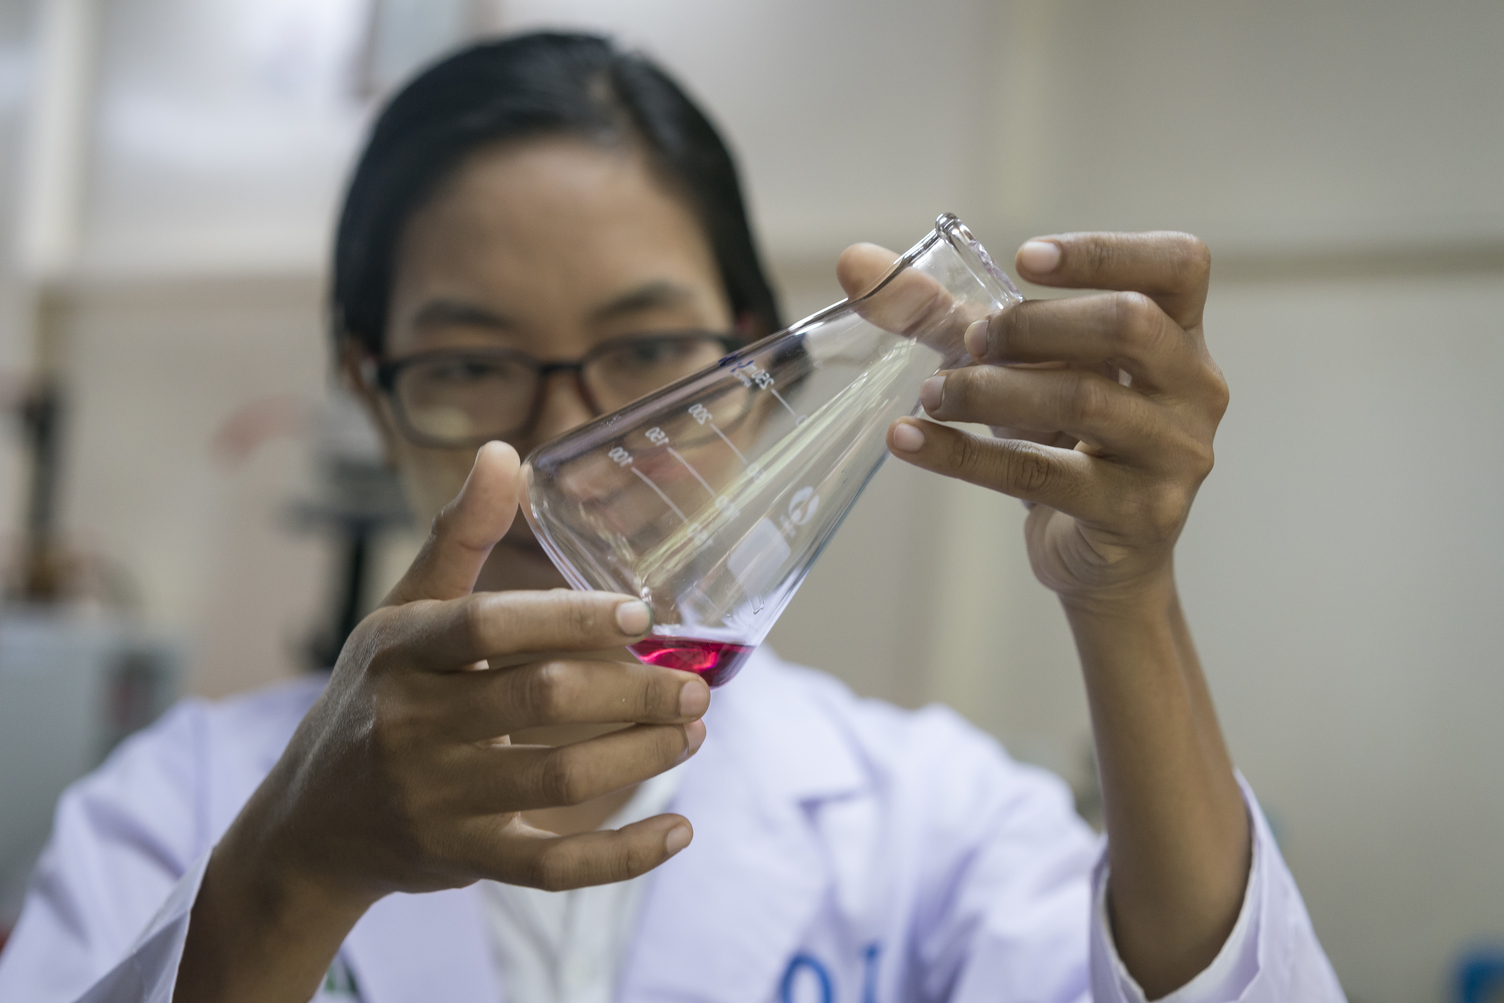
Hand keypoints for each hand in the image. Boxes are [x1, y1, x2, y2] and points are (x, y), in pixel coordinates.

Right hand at [178, 443, 708, 1001]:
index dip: (568, 616)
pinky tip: (678, 828)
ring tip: (692, 731)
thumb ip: (460, 537)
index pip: (488, 625)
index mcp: (401, 652)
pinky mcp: (464, 858)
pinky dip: (622, 856)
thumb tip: (504, 452)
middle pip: (539, 702)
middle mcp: (413, 725)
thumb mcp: (400, 615)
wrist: (309, 825)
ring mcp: (438, 799)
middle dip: (631, 693)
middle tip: (694, 685)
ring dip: (640, 756)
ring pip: (559, 781)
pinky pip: (552, 867)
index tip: (639, 613)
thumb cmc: (374, 698)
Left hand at [882, 232, 1226, 609]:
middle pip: (1127, 324)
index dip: (1105, 251)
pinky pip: (1041, 475)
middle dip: (1031, 325)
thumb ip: (940, 313)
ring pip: (1083, 400)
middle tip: (970, 343)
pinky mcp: (1136, 514)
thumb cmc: (1063, 441)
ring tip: (933, 395)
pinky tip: (910, 439)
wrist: (1098, 558)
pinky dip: (964, 455)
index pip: (1177, 265)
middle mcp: (1195, 389)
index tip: (1023, 259)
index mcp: (1181, 337)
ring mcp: (1174, 455)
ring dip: (989, 390)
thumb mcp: (1011, 368)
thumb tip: (854, 263)